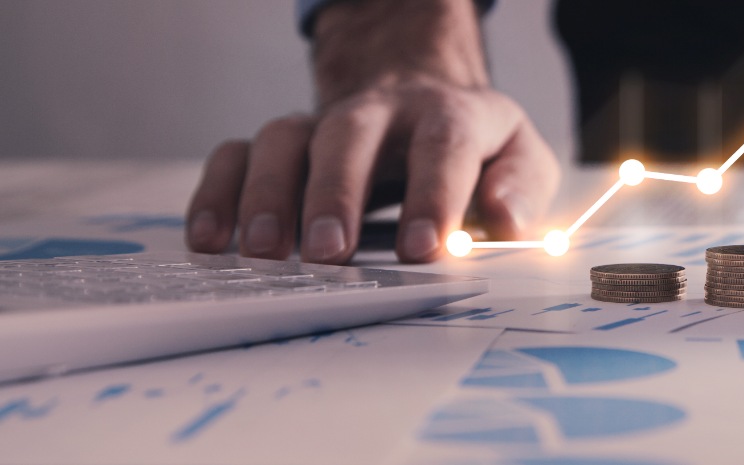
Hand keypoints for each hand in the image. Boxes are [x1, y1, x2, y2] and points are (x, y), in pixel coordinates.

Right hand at [185, 0, 559, 263]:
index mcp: (450, 115)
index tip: (424, 249)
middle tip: (331, 252)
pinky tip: (210, 241)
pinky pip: (237, 155)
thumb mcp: (520, 158)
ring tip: (263, 253)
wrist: (423, 101)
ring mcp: (324, 125)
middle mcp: (381, 112)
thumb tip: (505, 218)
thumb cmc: (476, 148)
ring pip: (283, 140)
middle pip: (350, 136)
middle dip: (336, 193)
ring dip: (267, 195)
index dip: (434, 195)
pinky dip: (217, 194)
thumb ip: (521, 187)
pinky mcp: (285, 146)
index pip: (444, 146)